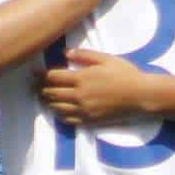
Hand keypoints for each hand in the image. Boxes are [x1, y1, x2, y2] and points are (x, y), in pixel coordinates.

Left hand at [39, 50, 154, 126]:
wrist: (141, 96)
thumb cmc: (125, 74)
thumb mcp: (106, 59)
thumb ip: (84, 55)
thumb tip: (65, 52)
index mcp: (81, 78)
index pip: (53, 77)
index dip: (40, 75)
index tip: (34, 74)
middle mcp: (78, 95)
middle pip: (51, 93)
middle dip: (40, 89)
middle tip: (33, 87)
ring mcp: (83, 110)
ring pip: (57, 108)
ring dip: (47, 102)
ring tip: (43, 98)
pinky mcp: (89, 121)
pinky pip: (68, 120)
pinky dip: (59, 115)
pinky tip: (58, 111)